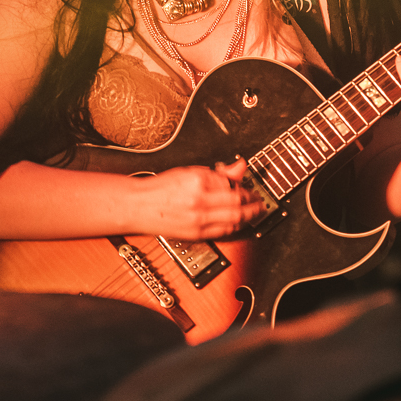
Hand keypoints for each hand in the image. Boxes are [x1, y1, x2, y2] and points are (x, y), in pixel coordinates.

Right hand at [134, 158, 264, 239]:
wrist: (139, 205)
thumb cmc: (161, 188)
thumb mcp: (190, 171)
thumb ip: (218, 173)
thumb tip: (239, 166)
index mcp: (199, 181)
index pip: (233, 185)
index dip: (246, 187)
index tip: (251, 187)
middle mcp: (200, 201)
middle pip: (238, 204)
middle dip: (254, 204)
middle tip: (261, 202)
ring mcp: (198, 219)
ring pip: (234, 220)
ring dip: (249, 217)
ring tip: (255, 213)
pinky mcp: (196, 234)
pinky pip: (223, 231)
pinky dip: (235, 227)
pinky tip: (240, 222)